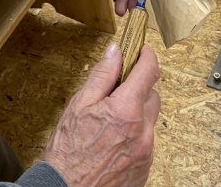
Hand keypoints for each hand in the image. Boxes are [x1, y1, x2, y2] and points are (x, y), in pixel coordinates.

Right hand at [43, 42, 159, 186]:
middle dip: (138, 89)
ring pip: (149, 120)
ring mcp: (146, 153)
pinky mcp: (145, 169)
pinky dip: (135, 135)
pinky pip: (146, 142)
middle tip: (115, 92)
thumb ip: (102, 75)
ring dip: (136, 114)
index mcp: (126, 111)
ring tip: (110, 122)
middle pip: (152, 96)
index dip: (146, 56)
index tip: (141, 51)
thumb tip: (115, 51)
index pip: (149, 71)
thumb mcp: (80, 104)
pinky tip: (113, 141)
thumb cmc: (68, 153)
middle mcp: (142, 132)